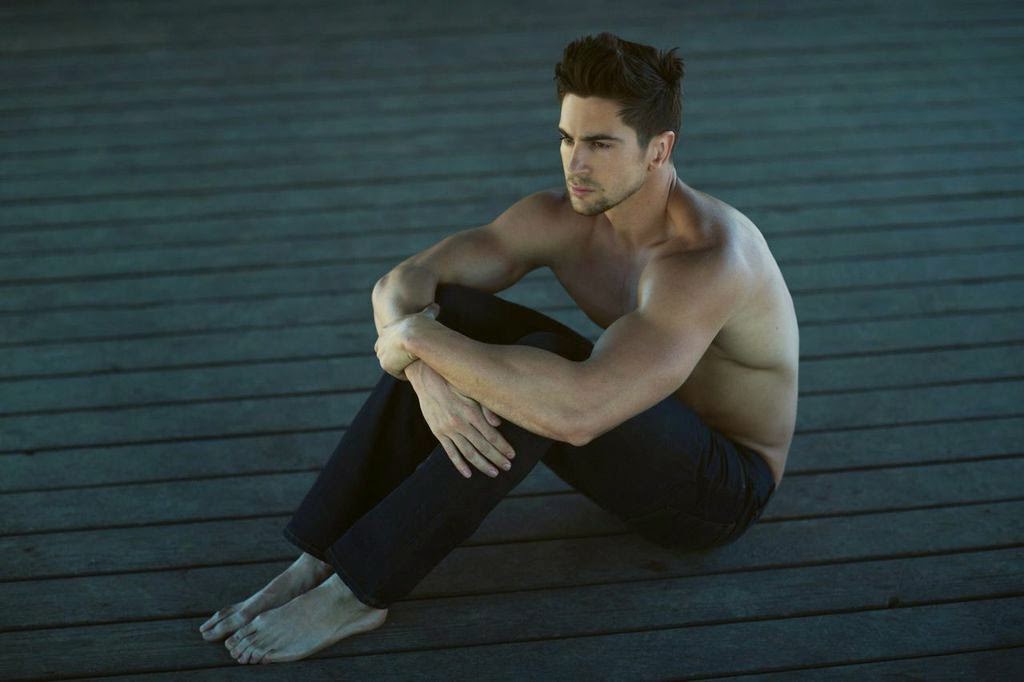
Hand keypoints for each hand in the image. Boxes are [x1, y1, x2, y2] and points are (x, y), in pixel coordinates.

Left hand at [375, 303, 438, 379]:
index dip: (397, 345)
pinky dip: (406, 372)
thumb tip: (437, 306)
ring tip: (414, 365)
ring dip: (402, 365)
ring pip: (392, 364)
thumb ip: (429, 311)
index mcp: (387, 330)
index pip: (387, 340)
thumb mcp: (426, 315)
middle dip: (396, 357)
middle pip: (386, 353)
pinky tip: (415, 369)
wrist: (416, 335)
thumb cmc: (423, 325)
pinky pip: (398, 372)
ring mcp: (383, 354)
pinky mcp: (386, 365)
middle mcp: (381, 342)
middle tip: (411, 359)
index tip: (408, 348)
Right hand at [407, 361, 515, 478]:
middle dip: (497, 458)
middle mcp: (460, 423)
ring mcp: (448, 430)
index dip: (503, 447)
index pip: (491, 435)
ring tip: (493, 472)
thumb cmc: (454, 383)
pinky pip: (450, 452)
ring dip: (482, 464)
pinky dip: (459, 464)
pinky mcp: (438, 433)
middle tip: (507, 467)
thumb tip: (498, 424)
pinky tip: (468, 473)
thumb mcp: (471, 390)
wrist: (427, 380)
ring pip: (468, 452)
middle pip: (482, 446)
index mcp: (471, 412)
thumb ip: (486, 407)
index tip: (512, 455)